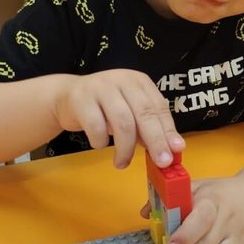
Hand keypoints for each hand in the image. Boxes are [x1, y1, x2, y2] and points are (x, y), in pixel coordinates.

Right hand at [53, 69, 183, 168]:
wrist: (66, 97)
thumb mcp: (130, 113)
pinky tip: (99, 145)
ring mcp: (100, 87)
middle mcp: (122, 80)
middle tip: (161, 162)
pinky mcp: (80, 98)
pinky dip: (100, 142)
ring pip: (122, 122)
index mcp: (139, 82)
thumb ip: (148, 128)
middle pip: (144, 113)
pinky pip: (96, 127)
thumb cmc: (105, 108)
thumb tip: (171, 150)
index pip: (159, 107)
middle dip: (155, 140)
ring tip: (122, 163)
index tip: (177, 150)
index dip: (168, 130)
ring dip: (125, 148)